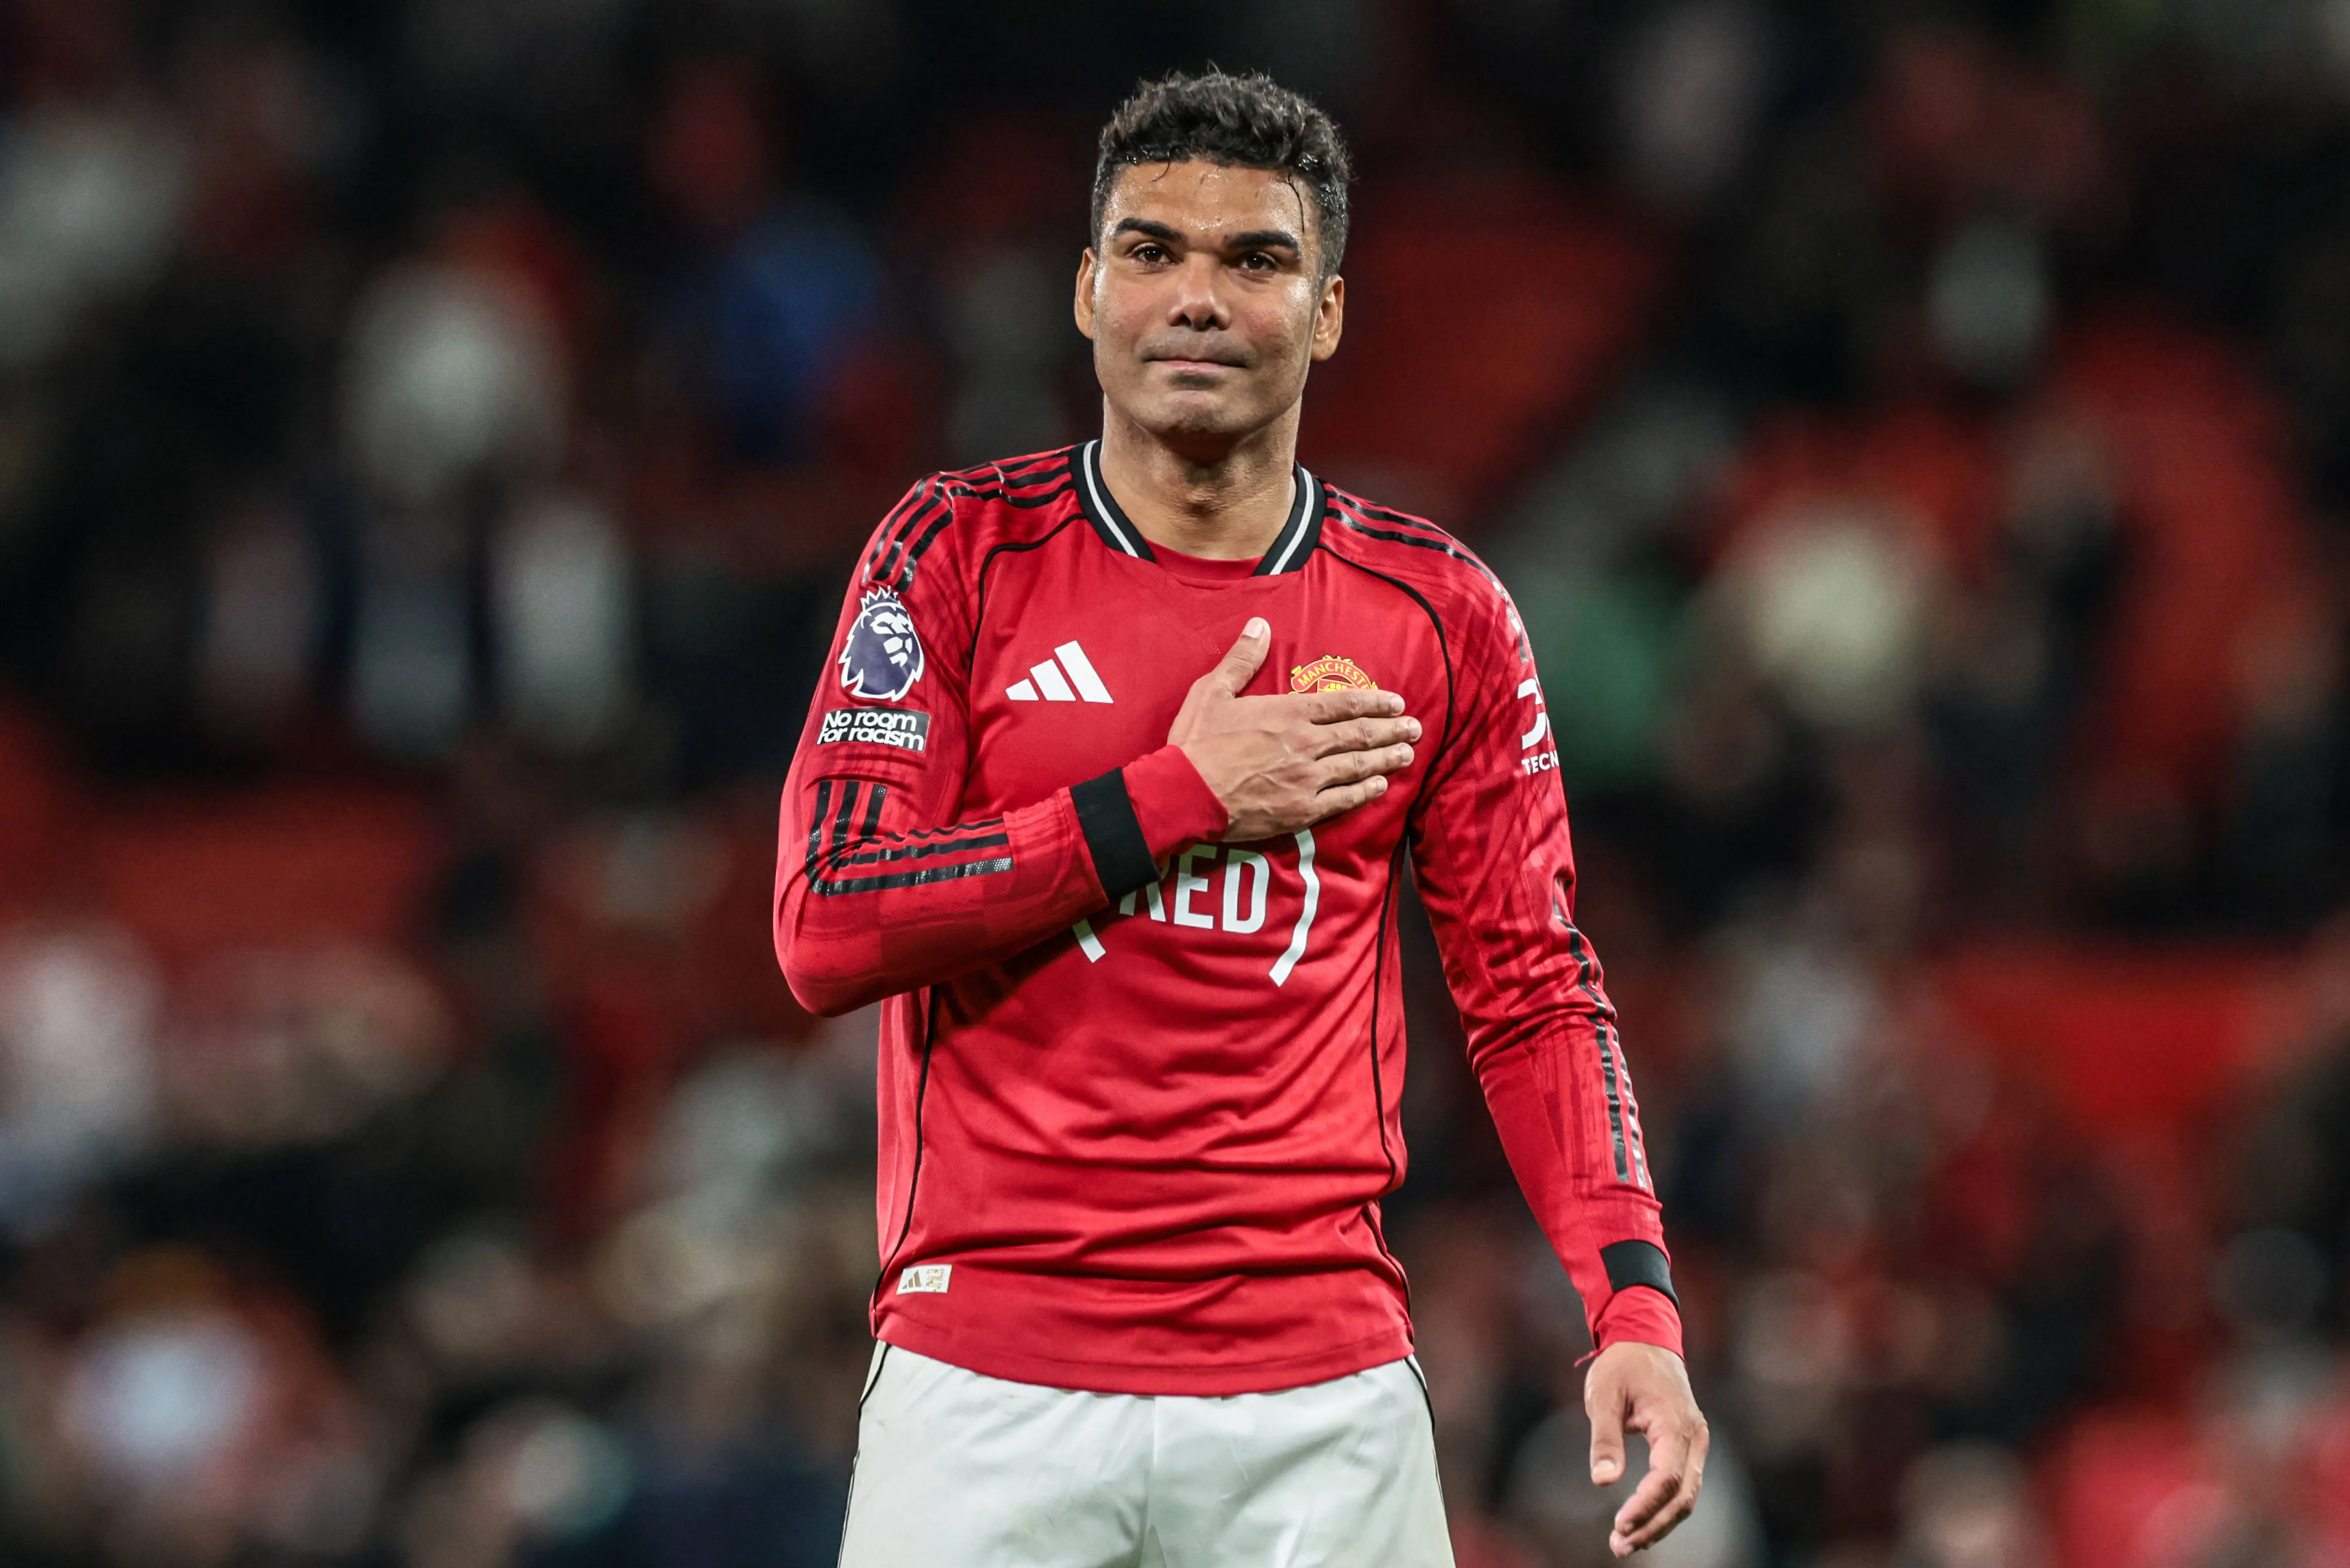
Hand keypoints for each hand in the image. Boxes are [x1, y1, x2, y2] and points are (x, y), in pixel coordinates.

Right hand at [1167, 617, 1419, 841]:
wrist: (1183, 794)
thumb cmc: (1195, 742)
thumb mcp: (1212, 691)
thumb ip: (1241, 659)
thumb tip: (1260, 625)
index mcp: (1288, 713)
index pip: (1344, 704)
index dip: (1375, 702)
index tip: (1396, 702)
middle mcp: (1306, 744)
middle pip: (1359, 734)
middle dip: (1391, 730)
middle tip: (1414, 728)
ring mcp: (1306, 779)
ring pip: (1357, 765)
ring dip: (1386, 758)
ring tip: (1407, 754)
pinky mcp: (1300, 810)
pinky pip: (1342, 800)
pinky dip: (1364, 792)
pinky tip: (1380, 786)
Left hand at [1585, 1341, 1708, 1556]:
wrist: (1646, 1338)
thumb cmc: (1622, 1365)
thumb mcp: (1604, 1395)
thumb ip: (1605, 1438)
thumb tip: (1602, 1481)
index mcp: (1675, 1423)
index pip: (1667, 1477)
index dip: (1645, 1507)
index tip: (1619, 1526)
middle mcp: (1694, 1436)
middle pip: (1683, 1496)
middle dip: (1653, 1525)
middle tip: (1619, 1546)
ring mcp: (1695, 1442)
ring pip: (1686, 1495)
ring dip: (1659, 1522)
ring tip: (1625, 1543)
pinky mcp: (1688, 1446)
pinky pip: (1682, 1484)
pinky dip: (1664, 1507)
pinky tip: (1641, 1523)